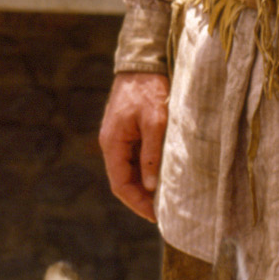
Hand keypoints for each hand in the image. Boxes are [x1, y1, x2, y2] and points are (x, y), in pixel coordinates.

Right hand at [100, 72, 169, 220]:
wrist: (142, 63)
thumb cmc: (148, 90)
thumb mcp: (154, 121)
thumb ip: (151, 153)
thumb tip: (150, 186)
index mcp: (112, 143)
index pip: (120, 184)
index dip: (137, 203)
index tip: (156, 216)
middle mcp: (112, 144)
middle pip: (124, 181)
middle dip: (142, 200)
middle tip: (164, 214)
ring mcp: (120, 139)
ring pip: (131, 172)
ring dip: (146, 187)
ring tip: (166, 200)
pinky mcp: (130, 133)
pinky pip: (137, 160)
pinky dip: (148, 172)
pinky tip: (163, 179)